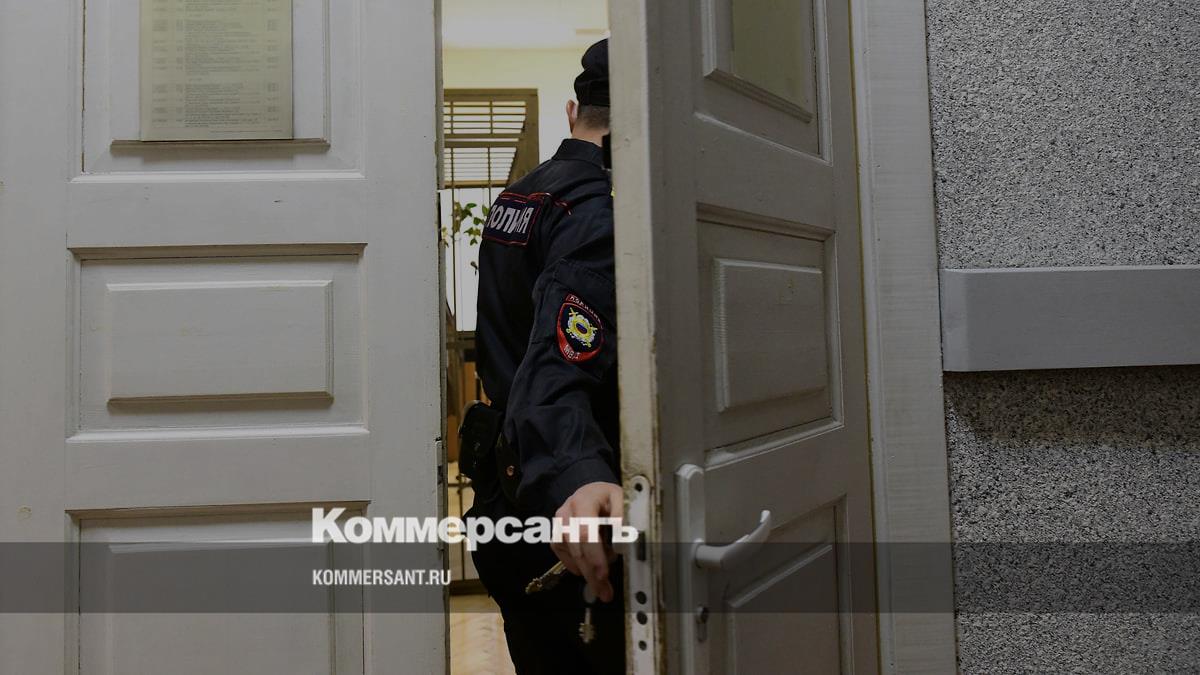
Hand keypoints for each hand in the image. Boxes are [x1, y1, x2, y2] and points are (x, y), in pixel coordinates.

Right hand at [551, 481, 622, 601]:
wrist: (591, 492)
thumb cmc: (609, 499)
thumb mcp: (622, 500)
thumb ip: (624, 518)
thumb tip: (623, 541)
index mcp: (584, 500)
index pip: (586, 531)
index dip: (594, 555)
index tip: (604, 574)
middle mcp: (567, 512)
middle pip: (577, 547)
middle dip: (592, 573)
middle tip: (605, 593)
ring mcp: (558, 525)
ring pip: (571, 555)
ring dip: (588, 573)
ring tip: (604, 586)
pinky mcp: (556, 536)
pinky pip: (566, 558)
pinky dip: (579, 566)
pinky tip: (591, 569)